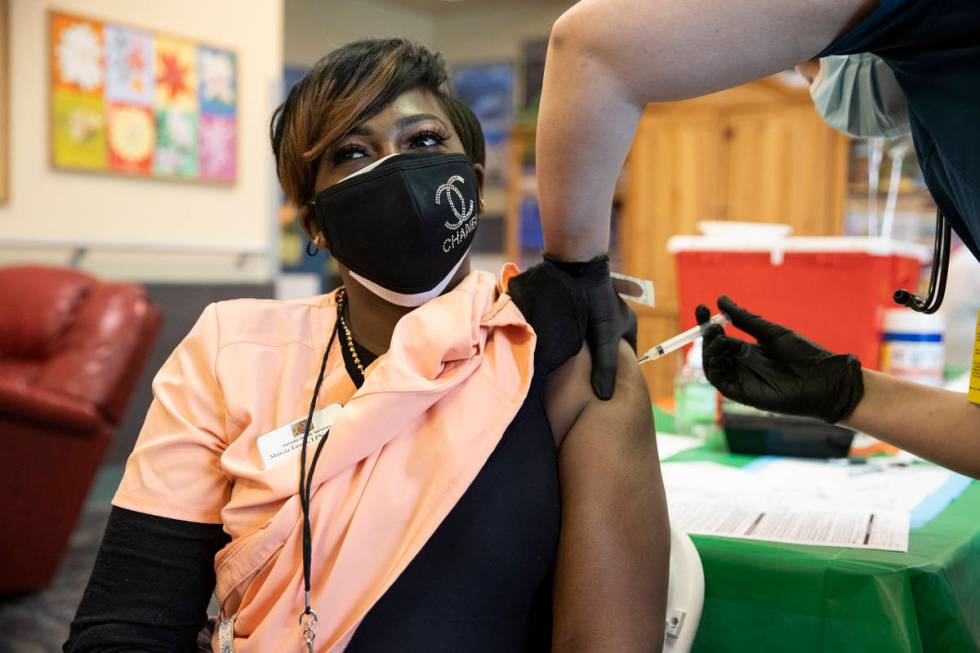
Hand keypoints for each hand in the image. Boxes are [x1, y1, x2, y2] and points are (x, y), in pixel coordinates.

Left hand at [543, 254, 636, 399]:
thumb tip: (604, 397)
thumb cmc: (594, 300)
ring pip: (592, 338)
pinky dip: (574, 338)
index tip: (608, 385)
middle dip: (600, 360)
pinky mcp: (579, 306)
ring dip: (585, 349)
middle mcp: (615, 316)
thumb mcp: (604, 337)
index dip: (620, 370)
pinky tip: (564, 348)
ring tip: (574, 366)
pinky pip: (579, 328)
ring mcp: (596, 310)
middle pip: (609, 346)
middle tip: (589, 378)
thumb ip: (605, 366)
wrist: (573, 266)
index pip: (628, 353)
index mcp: (627, 322)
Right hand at [697, 296, 863, 422]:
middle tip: (708, 320)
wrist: (823, 380)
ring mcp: (741, 380)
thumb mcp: (771, 332)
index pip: (720, 337)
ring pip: (712, 366)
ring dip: (708, 349)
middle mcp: (741, 365)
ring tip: (717, 334)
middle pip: (712, 351)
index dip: (708, 324)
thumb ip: (745, 319)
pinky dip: (713, 366)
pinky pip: (719, 381)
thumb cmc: (804, 355)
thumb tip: (721, 299)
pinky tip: (719, 350)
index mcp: (748, 351)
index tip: (702, 308)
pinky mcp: (742, 394)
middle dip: (705, 335)